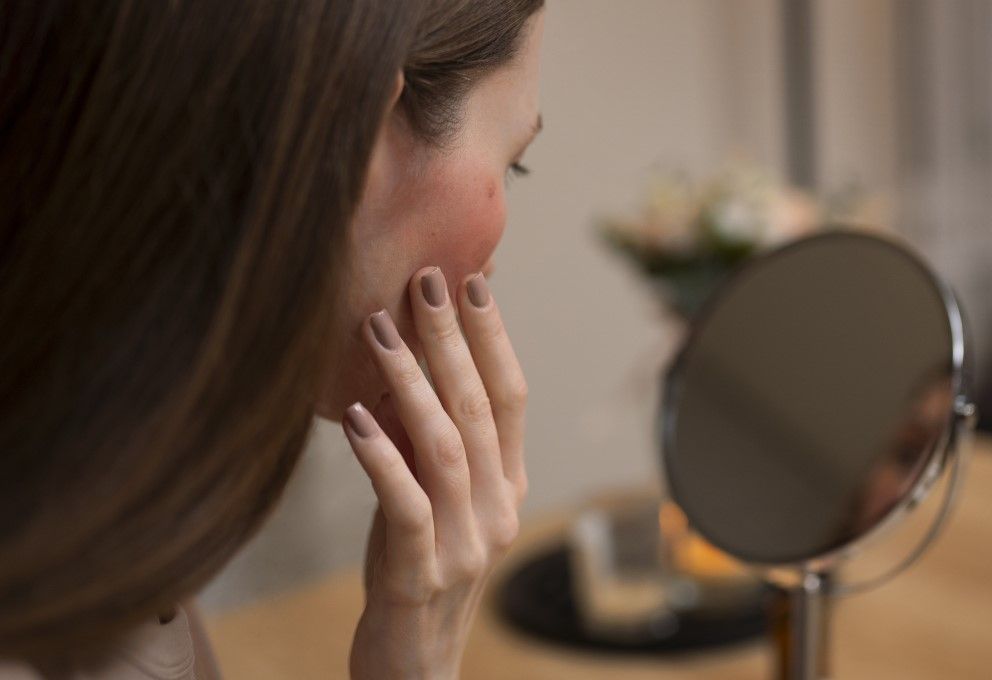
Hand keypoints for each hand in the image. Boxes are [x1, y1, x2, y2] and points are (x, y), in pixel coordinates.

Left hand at [341, 266, 527, 679]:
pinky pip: (406, 504)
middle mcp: (498, 510)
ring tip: (378, 329)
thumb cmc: (417, 571)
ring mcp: (467, 544)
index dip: (494, 338)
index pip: (513, 398)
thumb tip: (405, 363)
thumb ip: (430, 444)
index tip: (473, 282)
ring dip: (412, 382)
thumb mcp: (433, 500)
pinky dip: (382, 456)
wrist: (413, 667)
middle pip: (481, 409)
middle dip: (452, 340)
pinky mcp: (423, 574)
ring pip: (448, 446)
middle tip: (425, 281)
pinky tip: (356, 417)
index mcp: (508, 486)